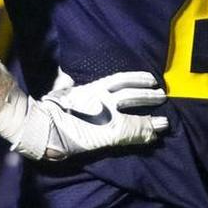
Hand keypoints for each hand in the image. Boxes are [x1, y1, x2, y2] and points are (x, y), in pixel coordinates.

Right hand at [0, 71, 168, 160]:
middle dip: (146, 93)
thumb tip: (65, 75)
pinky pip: (132, 132)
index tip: (149, 77)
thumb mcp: (58, 91)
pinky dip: (145, 132)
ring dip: (149, 110)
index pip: (119, 79)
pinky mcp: (109, 132)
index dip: (136, 78)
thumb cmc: (48, 109)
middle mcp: (102, 99)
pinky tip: (157, 132)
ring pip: (134, 108)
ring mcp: (106, 114)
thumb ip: (65, 82)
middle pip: (130, 92)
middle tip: (162, 93)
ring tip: (164, 111)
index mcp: (91, 89)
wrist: (43, 127)